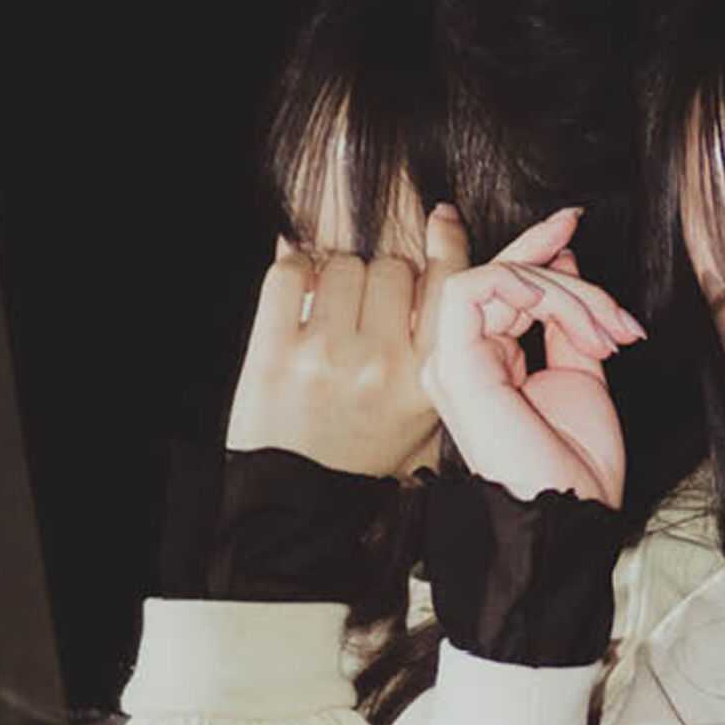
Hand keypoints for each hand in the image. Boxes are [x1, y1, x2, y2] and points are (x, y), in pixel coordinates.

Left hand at [226, 236, 439, 475]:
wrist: (301, 505)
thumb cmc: (364, 462)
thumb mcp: (423, 422)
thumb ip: (437, 358)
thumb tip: (434, 269)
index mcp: (424, 382)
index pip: (449, 289)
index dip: (448, 243)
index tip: (441, 219)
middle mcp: (382, 365)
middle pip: (393, 268)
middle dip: (382, 278)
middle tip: (367, 308)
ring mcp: (327, 356)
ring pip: (344, 264)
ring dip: (338, 276)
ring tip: (333, 310)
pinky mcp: (276, 352)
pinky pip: (290, 273)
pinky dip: (294, 270)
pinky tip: (300, 293)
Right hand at [417, 203, 644, 507]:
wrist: (568, 511)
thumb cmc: (576, 466)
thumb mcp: (581, 377)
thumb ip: (567, 324)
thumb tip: (564, 263)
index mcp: (486, 365)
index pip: (498, 291)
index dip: (532, 250)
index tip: (571, 223)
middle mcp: (460, 360)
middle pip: (496, 276)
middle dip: (549, 252)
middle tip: (580, 231)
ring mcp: (450, 360)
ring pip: (498, 277)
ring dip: (565, 291)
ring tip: (606, 328)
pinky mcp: (452, 359)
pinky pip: (482, 287)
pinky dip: (534, 290)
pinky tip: (571, 319)